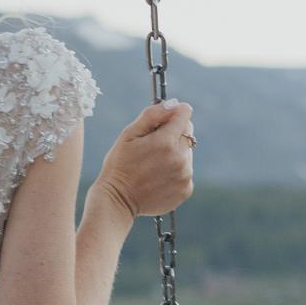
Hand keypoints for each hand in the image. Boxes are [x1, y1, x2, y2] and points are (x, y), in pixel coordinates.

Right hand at [94, 100, 194, 216]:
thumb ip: (152, 115)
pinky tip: (158, 177)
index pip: (185, 113)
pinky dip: (175, 171)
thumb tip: (174, 103)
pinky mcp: (186, 189)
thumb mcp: (129, 134)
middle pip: (188, 132)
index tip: (162, 121)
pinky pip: (186, 171)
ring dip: (174, 153)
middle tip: (152, 147)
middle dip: (173, 134)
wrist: (117, 200)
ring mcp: (185, 175)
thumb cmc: (120, 164)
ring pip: (187, 152)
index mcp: (166, 141)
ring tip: (153, 165)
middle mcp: (180, 158)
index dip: (173, 114)